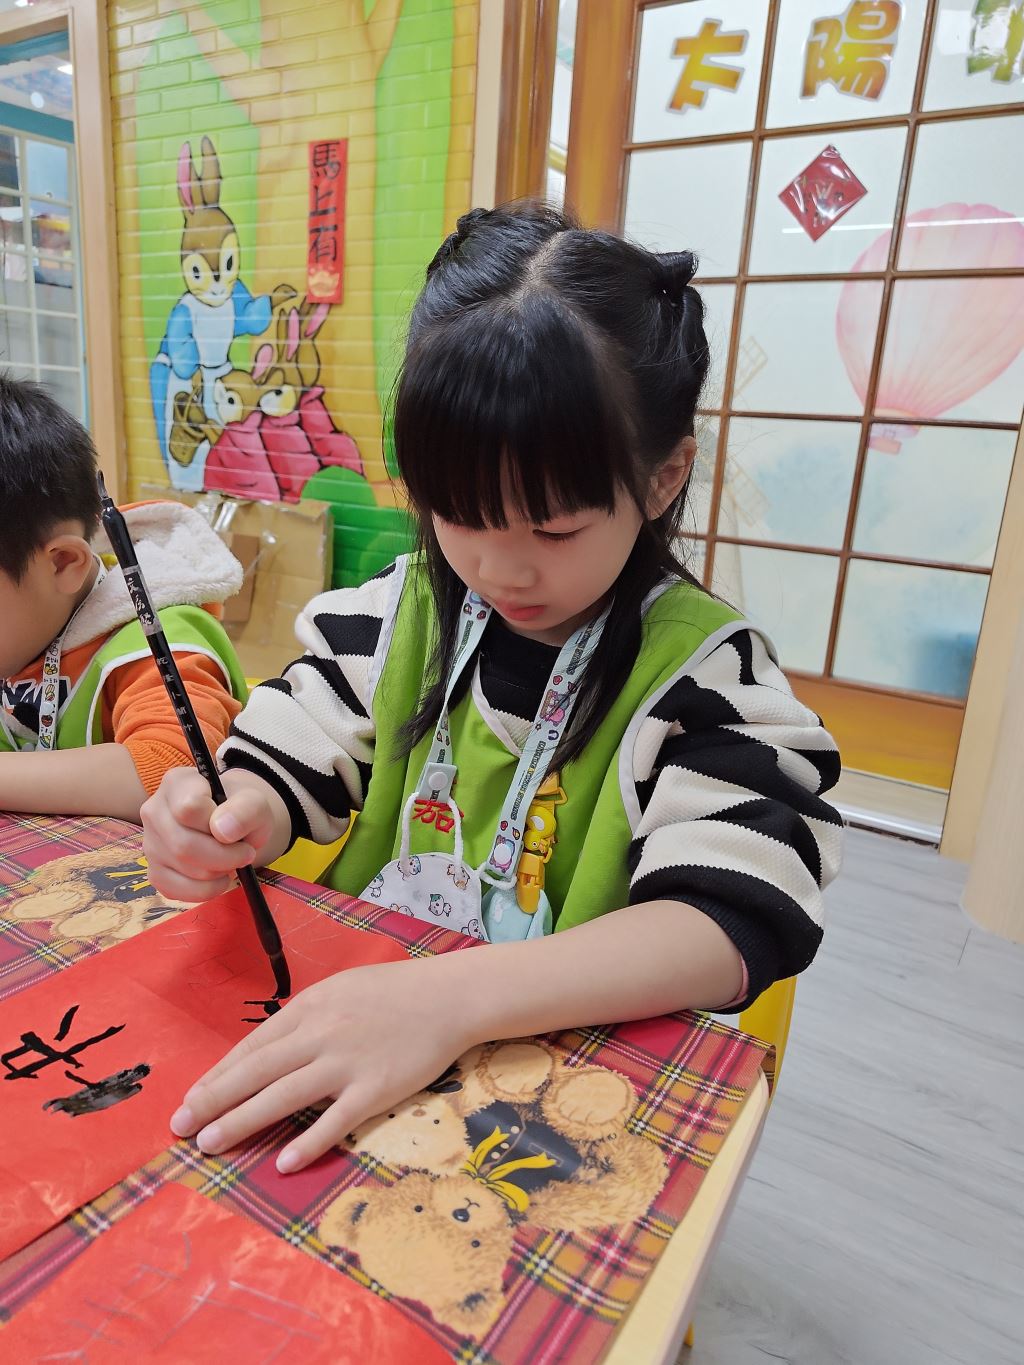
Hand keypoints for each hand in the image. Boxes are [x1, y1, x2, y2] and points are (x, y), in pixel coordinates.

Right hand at [141, 767, 283, 901]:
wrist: (233, 827)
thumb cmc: (239, 810)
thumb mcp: (254, 803)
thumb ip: (245, 810)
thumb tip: (223, 831)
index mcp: (176, 782)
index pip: (189, 808)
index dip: (218, 824)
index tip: (235, 828)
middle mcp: (154, 810)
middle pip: (184, 845)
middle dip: (224, 856)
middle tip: (244, 853)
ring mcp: (150, 842)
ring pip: (182, 868)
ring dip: (217, 872)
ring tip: (230, 860)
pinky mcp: (154, 871)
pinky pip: (175, 890)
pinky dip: (205, 890)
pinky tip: (218, 877)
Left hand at [168, 957, 476, 1171]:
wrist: (449, 997)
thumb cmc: (393, 992)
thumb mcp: (340, 990)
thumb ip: (304, 1019)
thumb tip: (267, 1052)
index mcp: (309, 1008)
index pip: (252, 1047)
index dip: (218, 1076)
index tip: (190, 1099)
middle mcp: (321, 1034)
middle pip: (256, 1072)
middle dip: (213, 1101)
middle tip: (180, 1127)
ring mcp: (348, 1063)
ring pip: (284, 1095)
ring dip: (242, 1121)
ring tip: (211, 1144)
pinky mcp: (376, 1088)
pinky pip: (336, 1121)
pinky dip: (308, 1142)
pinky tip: (283, 1162)